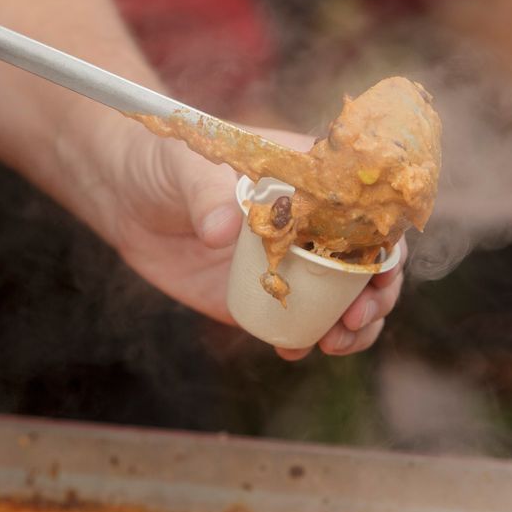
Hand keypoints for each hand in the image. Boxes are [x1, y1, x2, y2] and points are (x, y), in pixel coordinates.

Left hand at [102, 124, 405, 359]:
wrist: (126, 195)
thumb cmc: (166, 162)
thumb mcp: (188, 167)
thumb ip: (208, 195)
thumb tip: (222, 231)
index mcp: (311, 181)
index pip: (369, 211)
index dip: (385, 242)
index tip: (380, 271)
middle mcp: (311, 224)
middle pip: (369, 262)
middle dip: (378, 295)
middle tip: (358, 318)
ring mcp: (291, 262)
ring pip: (344, 298)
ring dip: (355, 326)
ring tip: (339, 342)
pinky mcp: (263, 294)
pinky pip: (299, 321)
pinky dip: (308, 339)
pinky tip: (298, 350)